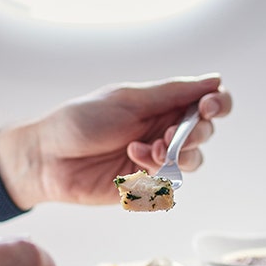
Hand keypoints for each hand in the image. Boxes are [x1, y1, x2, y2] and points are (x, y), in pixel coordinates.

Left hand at [0, 74, 232, 207]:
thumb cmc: (80, 122)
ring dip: (177, 154)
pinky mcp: (144, 185)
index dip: (218, 104)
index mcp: (161, 104)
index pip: (207, 102)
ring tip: (147, 150)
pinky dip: (156, 172)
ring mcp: (154, 159)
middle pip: (204, 133)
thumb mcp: (128, 100)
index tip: (209, 107)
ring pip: (192, 161)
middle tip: (170, 133)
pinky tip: (132, 161)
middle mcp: (162, 130)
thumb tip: (214, 80)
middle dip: (195, 133)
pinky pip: (169, 183)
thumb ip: (172, 93)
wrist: (47, 158)